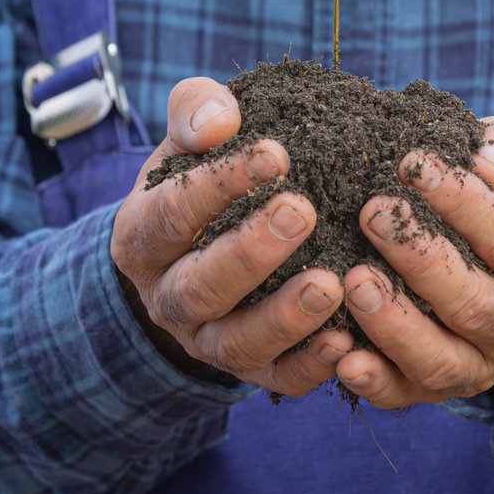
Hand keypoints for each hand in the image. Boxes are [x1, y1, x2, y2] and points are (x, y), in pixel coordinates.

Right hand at [111, 77, 352, 394]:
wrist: (193, 252)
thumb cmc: (200, 182)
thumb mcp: (187, 142)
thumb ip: (197, 114)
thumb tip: (219, 119)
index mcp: (143, 236)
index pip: (172, 212)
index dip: (220, 184)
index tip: (276, 152)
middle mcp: (168, 297)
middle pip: (200, 286)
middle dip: (250, 252)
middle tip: (302, 212)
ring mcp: (206, 341)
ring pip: (236, 343)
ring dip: (285, 317)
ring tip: (332, 284)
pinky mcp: (250, 370)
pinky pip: (277, 379)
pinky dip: (310, 365)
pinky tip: (349, 341)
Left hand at [336, 117, 493, 407]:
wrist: (489, 267)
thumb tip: (486, 163)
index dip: (465, 204)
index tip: (413, 164)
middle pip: (475, 306)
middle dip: (421, 261)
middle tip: (372, 214)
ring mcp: (479, 368)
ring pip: (441, 360)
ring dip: (394, 323)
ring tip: (353, 281)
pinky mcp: (432, 392)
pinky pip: (402, 395)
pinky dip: (371, 380)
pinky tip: (338, 354)